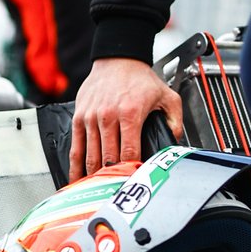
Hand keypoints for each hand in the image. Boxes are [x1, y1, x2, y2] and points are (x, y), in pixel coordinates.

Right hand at [70, 59, 183, 179]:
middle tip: (117, 192)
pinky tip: (77, 179)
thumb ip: (174, 121)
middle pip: (109, 158)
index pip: (130, 152)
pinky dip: (76, 167)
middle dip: (113, 177)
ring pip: (91, 156)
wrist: (118, 59)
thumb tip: (173, 144)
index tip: (134, 182)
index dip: (132, 171)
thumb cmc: (141, 79)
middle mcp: (108, 116)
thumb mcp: (167, 96)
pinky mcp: (79, 118)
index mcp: (130, 113)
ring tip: (99, 190)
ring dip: (94, 176)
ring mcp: (91, 118)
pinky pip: (76, 147)